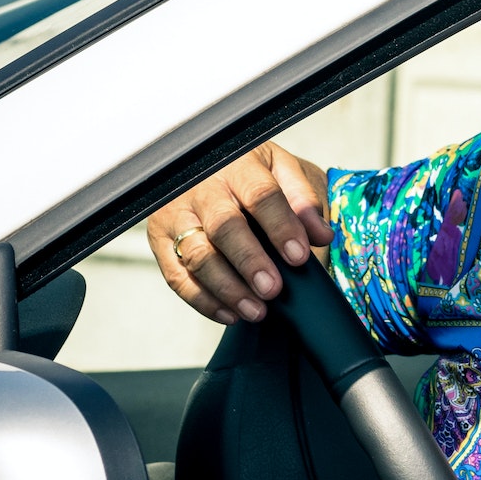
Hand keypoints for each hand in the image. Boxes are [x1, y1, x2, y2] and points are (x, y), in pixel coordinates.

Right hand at [147, 142, 330, 323]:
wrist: (220, 169)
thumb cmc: (258, 175)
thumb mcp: (287, 174)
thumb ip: (305, 201)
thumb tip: (321, 235)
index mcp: (238, 165)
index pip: (260, 195)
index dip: (280, 227)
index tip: (299, 256)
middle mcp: (201, 188)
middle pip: (223, 227)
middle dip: (249, 261)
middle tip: (272, 289)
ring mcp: (175, 213)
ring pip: (197, 255)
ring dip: (227, 288)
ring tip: (256, 310)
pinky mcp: (159, 239)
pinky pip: (177, 276)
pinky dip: (203, 300)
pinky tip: (231, 313)